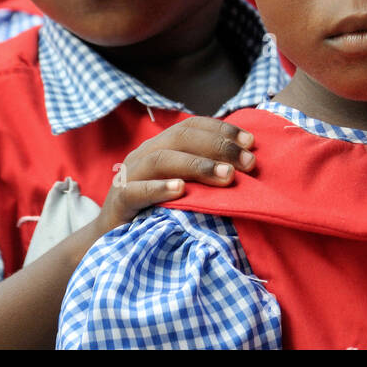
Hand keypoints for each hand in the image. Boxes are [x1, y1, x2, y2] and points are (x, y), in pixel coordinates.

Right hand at [93, 116, 255, 236]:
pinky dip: (159, 188)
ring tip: (226, 175)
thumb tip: (248, 165)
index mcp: (162, 145)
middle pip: (181, 137)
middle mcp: (145, 153)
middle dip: (218, 147)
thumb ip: (207, 174)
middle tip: (247, 163)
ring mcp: (129, 175)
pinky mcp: (118, 200)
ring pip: (161, 159)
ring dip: (197, 165)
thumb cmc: (158, 211)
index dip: (223, 130)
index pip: (193, 126)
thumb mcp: (186, 188)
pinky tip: (181, 190)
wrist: (114, 240)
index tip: (251, 142)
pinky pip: (136, 190)